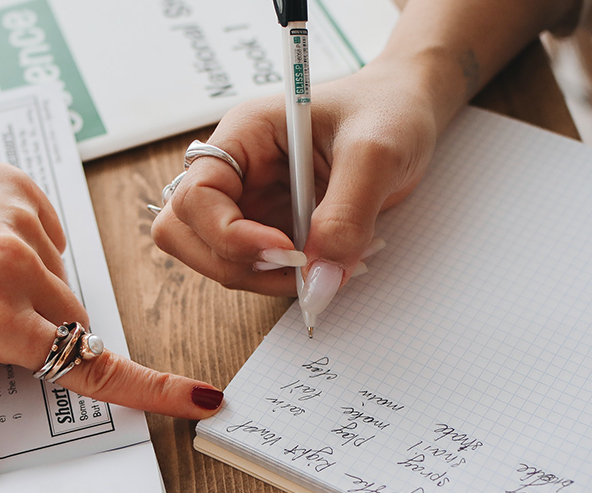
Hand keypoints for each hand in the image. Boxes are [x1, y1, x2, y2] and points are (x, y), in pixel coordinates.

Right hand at [151, 59, 439, 309]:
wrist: (407, 112)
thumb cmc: (387, 111)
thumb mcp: (377, 153)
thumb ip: (347, 215)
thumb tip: (318, 281)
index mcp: (243, 135)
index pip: (197, 195)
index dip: (230, 233)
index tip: (287, 250)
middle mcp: (234, 171)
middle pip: (185, 232)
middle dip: (234, 263)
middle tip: (297, 268)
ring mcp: (248, 202)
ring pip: (214, 258)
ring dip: (260, 277)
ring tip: (324, 268)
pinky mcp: (269, 227)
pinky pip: (254, 268)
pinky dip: (285, 280)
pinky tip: (331, 264)